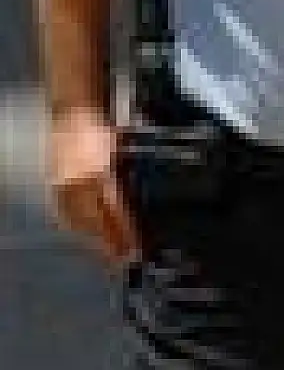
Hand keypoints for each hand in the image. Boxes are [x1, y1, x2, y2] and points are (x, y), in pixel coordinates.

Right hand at [47, 109, 138, 267]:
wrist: (74, 113)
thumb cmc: (105, 129)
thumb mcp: (126, 153)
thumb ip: (129, 180)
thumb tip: (137, 209)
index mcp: (100, 174)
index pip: (116, 212)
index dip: (127, 234)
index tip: (139, 249)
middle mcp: (78, 184)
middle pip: (97, 223)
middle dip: (112, 244)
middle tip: (127, 260)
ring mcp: (63, 186)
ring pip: (80, 222)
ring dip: (95, 241)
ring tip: (110, 255)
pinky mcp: (54, 186)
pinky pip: (65, 214)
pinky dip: (78, 228)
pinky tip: (87, 236)